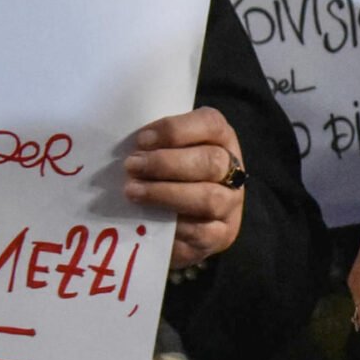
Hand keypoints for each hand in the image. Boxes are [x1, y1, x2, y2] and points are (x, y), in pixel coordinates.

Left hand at [125, 108, 247, 268]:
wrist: (179, 225)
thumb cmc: (165, 177)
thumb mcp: (163, 151)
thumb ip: (152, 145)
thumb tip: (126, 149)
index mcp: (221, 139)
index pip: (210, 124)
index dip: (175, 130)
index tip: (141, 140)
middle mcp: (233, 170)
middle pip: (211, 161)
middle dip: (167, 164)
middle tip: (132, 166)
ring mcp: (230, 205)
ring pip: (209, 198)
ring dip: (166, 194)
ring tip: (133, 192)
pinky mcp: (223, 235)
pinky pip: (201, 232)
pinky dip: (173, 227)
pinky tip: (150, 221)